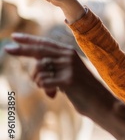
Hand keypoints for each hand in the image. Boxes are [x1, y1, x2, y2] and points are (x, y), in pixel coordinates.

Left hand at [4, 32, 124, 139]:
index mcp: (69, 53)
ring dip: (38, 82)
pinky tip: (54, 95)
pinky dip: (45, 91)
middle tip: (6, 49)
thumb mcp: (68, 73)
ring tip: (50, 90)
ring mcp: (68, 67)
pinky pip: (43, 83)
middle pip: (38, 51)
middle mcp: (69, 56)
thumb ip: (55, 66)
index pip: (45, 44)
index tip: (14, 37)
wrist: (99, 102)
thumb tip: (36, 63)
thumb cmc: (82, 90)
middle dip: (21, 51)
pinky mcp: (67, 80)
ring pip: (39, 70)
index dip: (29, 40)